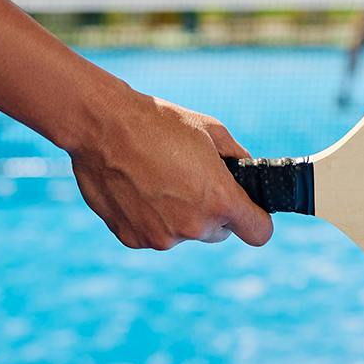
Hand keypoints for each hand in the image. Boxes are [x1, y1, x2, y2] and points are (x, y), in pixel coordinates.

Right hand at [70, 91, 272, 249]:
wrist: (104, 127)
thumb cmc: (160, 123)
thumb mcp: (212, 130)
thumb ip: (237, 157)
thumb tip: (247, 172)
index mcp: (219, 199)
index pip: (259, 232)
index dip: (257, 220)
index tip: (249, 210)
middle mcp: (193, 226)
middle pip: (219, 231)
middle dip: (213, 211)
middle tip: (192, 179)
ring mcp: (161, 237)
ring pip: (184, 232)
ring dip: (180, 214)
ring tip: (159, 177)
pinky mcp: (133, 240)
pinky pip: (154, 233)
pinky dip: (152, 217)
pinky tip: (138, 187)